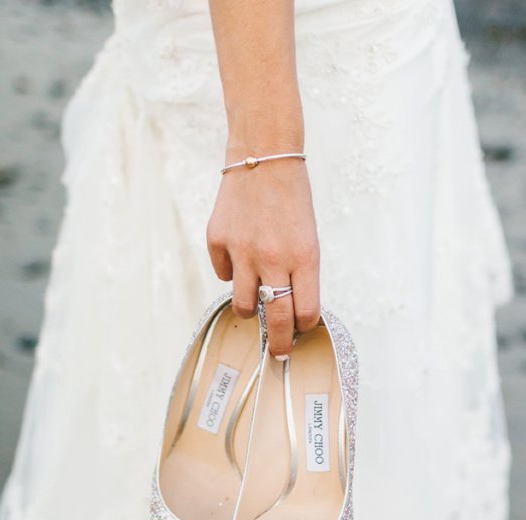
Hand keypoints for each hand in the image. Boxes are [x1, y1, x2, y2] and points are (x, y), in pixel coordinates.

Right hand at [206, 156, 319, 360]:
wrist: (263, 159)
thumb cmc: (292, 203)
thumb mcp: (309, 239)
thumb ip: (301, 274)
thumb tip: (292, 312)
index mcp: (304, 257)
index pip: (305, 312)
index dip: (304, 327)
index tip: (301, 331)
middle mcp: (272, 257)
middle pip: (275, 319)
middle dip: (279, 343)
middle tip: (280, 353)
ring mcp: (241, 250)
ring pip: (242, 306)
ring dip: (250, 309)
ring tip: (255, 300)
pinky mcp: (217, 240)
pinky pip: (223, 274)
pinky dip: (231, 272)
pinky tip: (239, 254)